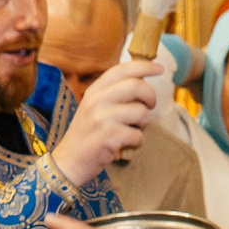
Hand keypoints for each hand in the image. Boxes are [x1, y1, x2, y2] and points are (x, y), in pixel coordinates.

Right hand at [50, 55, 164, 189]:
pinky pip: (137, 135)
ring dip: (145, 123)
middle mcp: (97, 101)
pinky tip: (128, 144)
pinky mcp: (108, 137)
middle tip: (150, 106)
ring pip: (141, 112)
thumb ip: (112, 94)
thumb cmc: (87, 134)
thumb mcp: (93, 107)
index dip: (144, 66)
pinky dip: (138, 142)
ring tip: (135, 129)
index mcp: (94, 91)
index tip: (160, 68)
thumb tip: (141, 83)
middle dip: (151, 96)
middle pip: (136, 86)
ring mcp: (101, 118)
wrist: (69, 161)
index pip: (122, 70)